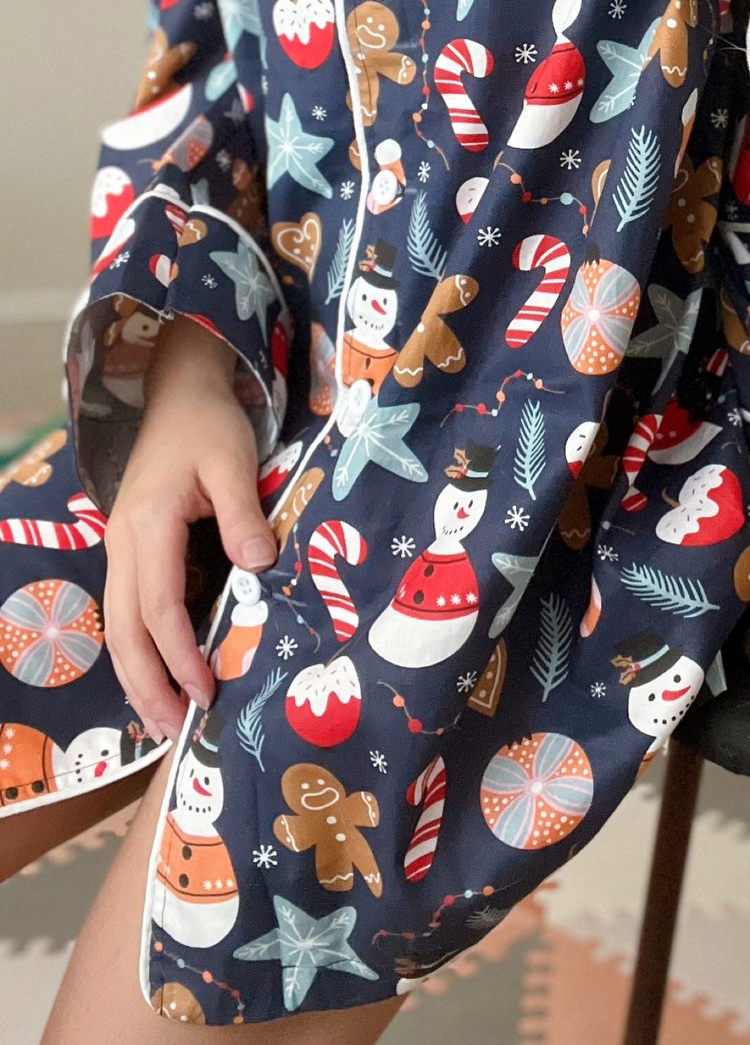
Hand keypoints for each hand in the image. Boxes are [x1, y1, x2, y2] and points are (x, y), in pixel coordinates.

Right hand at [104, 317, 275, 743]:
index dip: (179, 652)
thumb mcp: (233, 460)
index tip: (205, 689)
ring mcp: (122, 549)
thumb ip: (244, 513)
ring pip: (118, 626)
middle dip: (148, 683)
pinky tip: (161, 676)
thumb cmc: (209, 425)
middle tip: (179, 729)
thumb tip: (258, 566)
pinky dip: (140, 650)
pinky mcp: (132, 551)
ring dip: (139, 676)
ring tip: (166, 720)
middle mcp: (124, 544)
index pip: (158, 604)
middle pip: (124, 629)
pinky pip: (127, 611)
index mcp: (148, 524)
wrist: (179, 394)